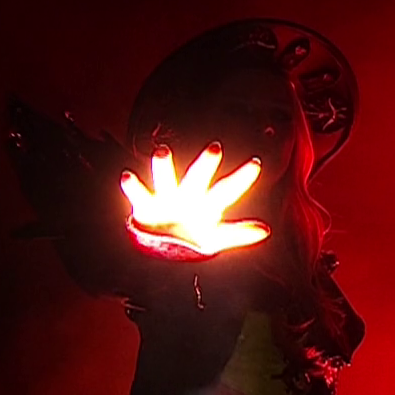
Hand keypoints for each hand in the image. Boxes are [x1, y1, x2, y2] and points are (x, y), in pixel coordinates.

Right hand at [120, 143, 270, 260]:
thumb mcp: (214, 238)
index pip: (228, 189)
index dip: (242, 178)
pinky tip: (127, 175)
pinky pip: (137, 192)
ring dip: (163, 165)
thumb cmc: (189, 237)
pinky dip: (131, 185)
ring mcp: (165, 197)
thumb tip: (266, 230)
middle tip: (216, 147)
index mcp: (206, 202)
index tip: (256, 164)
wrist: (157, 246)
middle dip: (206, 163)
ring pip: (165, 177)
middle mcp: (187, 194)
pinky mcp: (144, 205)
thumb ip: (238, 233)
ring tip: (162, 152)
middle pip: (198, 176)